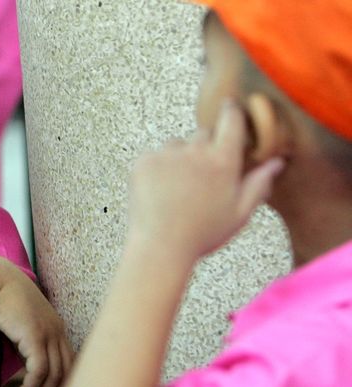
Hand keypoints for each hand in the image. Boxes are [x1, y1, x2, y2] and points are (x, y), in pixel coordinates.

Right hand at [0, 260, 73, 386]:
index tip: (48, 385)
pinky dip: (32, 384)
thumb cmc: (2, 300)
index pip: (70, 359)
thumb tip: (24, 362)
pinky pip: (39, 370)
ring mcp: (48, 332)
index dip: (62, 376)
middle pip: (68, 368)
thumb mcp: (20, 323)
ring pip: (55, 373)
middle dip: (57, 384)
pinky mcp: (35, 336)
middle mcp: (57, 330)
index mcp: (56, 326)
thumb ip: (27, 341)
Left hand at [127, 100, 283, 263]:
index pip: (231, 120)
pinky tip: (160, 192)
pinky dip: (157, 168)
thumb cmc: (202, 234)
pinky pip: (155, 155)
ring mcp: (167, 154)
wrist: (160, 246)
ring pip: (177, 145)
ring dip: (179, 158)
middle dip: (205, 148)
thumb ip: (259, 183)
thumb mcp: (239, 213)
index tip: (230, 106)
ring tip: (178, 190)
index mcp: (223, 161)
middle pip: (203, 134)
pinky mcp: (144, 160)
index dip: (231, 111)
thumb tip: (277, 161)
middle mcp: (196, 151)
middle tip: (200, 178)